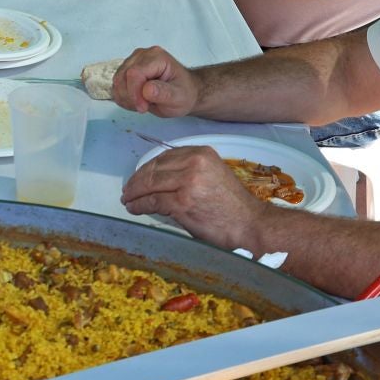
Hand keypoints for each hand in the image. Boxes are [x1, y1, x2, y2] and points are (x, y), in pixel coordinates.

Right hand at [109, 45, 202, 117]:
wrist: (183, 92)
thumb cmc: (183, 93)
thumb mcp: (179, 97)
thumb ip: (164, 93)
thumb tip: (147, 90)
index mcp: (156, 57)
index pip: (134, 73)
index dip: (134, 93)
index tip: (143, 108)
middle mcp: (142, 55)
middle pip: (122, 78)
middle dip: (130, 97)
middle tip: (145, 107)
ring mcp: (132, 62)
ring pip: (117, 83)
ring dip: (127, 99)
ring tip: (143, 104)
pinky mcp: (126, 70)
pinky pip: (116, 87)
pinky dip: (124, 98)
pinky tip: (137, 101)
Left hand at [119, 146, 263, 250]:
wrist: (251, 225)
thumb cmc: (232, 207)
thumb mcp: (211, 177)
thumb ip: (188, 173)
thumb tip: (159, 181)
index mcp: (201, 153)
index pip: (165, 157)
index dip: (147, 168)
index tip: (138, 177)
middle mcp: (194, 162)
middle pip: (154, 168)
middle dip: (137, 180)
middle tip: (128, 190)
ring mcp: (187, 181)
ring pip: (150, 183)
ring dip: (135, 193)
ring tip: (128, 199)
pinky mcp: (182, 201)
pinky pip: (152, 201)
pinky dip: (139, 205)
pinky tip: (134, 209)